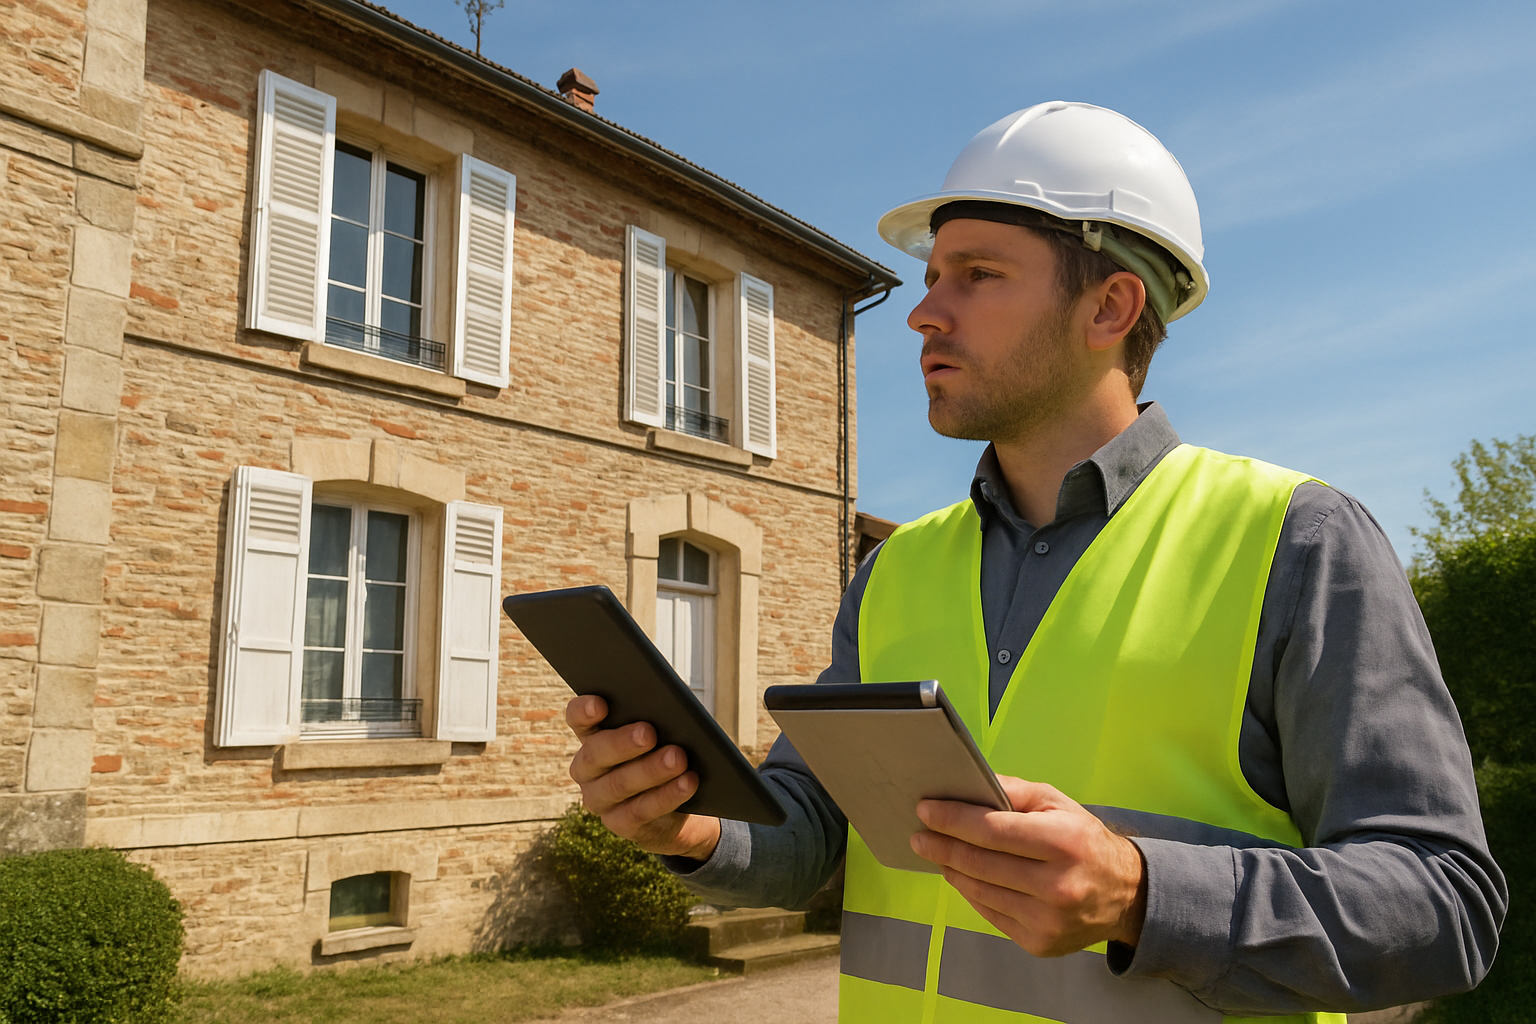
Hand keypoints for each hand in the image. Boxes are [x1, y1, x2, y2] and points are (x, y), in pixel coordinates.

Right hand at [565, 694, 721, 860]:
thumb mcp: (660, 734)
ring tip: (678, 758)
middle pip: (595, 753)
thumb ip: (656, 719)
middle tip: (649, 732)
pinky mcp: (619, 823)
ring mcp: (599, 800)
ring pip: (619, 785)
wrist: (679, 806)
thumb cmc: (665, 754)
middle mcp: (587, 769)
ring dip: (650, 770)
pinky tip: (687, 783)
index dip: (584, 711)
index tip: (601, 704)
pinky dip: (666, 796)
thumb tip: (670, 709)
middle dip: (623, 743)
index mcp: (593, 736)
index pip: (578, 719)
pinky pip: (640, 811)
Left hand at [910, 775, 1146, 957]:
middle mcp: (1057, 884)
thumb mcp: (1057, 803)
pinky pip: (990, 914)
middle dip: (942, 845)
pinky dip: (971, 892)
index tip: (925, 810)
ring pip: (979, 891)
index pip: (992, 830)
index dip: (952, 820)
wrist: (1125, 895)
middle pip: (980, 863)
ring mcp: (1047, 919)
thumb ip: (1012, 791)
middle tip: (918, 834)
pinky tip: (962, 876)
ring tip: (936, 853)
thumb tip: (966, 785)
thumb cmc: (1084, 840)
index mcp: (1062, 842)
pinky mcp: (1039, 943)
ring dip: (951, 869)